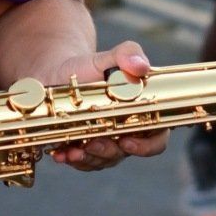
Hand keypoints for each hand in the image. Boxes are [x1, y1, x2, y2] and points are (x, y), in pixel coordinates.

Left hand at [52, 39, 163, 171]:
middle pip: (125, 153)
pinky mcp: (84, 149)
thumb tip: (141, 65)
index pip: (157, 137)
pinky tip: (60, 153)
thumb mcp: (105, 57)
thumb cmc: (89, 67)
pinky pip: (82, 161)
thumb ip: (127, 54)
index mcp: (142, 113)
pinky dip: (71, 159)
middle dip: (108, 152)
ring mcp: (106, 143)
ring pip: (102, 160)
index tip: (127, 141)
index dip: (147, 146)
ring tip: (73, 151)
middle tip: (92, 144)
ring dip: (88, 159)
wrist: (58, 75)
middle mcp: (127, 132)